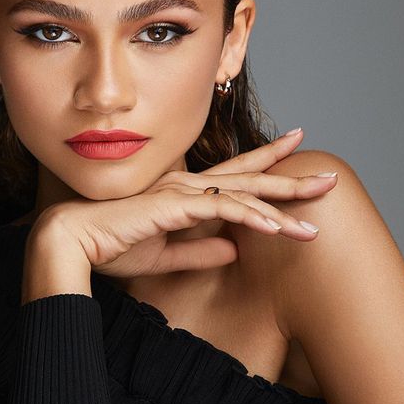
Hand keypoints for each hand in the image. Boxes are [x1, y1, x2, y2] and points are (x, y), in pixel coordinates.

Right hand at [37, 127, 337, 278]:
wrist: (73, 243)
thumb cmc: (109, 245)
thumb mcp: (165, 256)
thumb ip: (199, 252)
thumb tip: (232, 249)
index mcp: (183, 194)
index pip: (233, 175)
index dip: (266, 163)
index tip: (295, 148)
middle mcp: (187, 186)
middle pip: (249, 179)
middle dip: (290, 179)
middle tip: (329, 177)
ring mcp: (181, 193)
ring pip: (244, 196)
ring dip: (282, 208)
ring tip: (315, 218)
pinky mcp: (174, 206)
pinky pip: (223, 209)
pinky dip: (252, 218)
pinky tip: (278, 227)